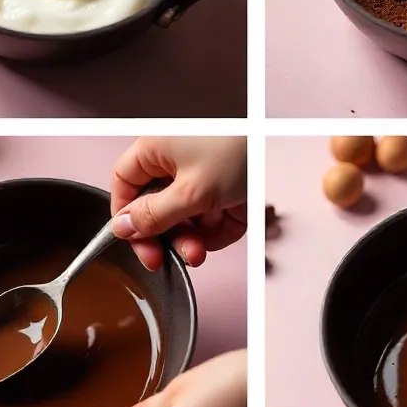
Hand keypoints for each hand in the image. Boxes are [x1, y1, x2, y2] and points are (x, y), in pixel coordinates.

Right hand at [110, 135, 246, 269]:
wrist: (284, 147)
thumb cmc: (239, 151)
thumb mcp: (191, 192)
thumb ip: (154, 215)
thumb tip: (122, 228)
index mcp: (156, 149)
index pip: (125, 184)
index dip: (126, 216)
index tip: (134, 242)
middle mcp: (176, 161)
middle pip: (155, 206)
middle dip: (163, 235)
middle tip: (163, 260)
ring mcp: (203, 176)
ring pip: (184, 217)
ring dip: (189, 240)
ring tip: (197, 253)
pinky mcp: (226, 191)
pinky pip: (210, 218)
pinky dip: (213, 233)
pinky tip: (217, 238)